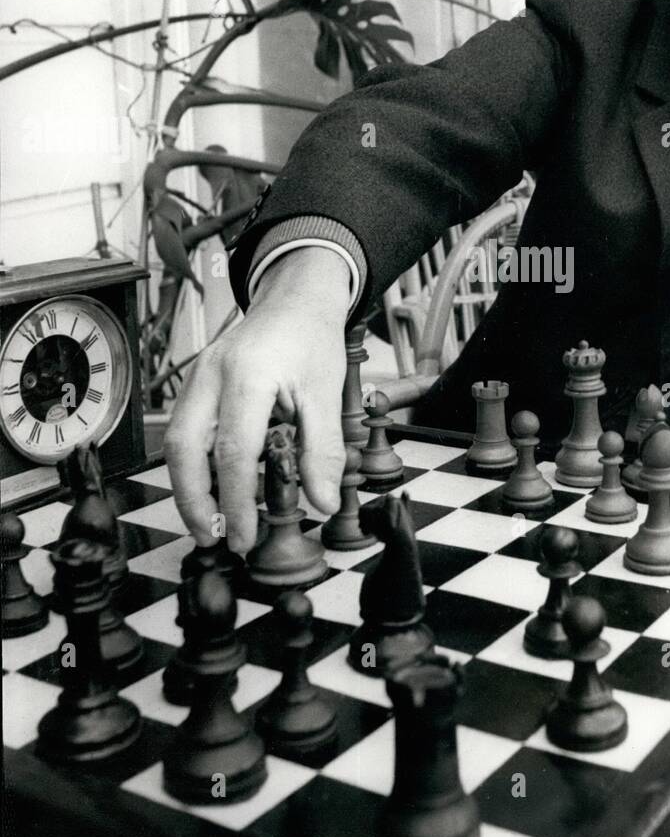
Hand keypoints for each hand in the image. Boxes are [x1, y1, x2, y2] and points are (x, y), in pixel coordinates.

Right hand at [165, 247, 352, 552]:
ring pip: (174, 440)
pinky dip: (190, 464)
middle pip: (184, 448)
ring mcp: (197, 376)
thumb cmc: (311, 340)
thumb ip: (322, 451)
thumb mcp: (327, 394)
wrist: (296, 298)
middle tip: (213, 538)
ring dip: (186, 486)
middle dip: (192, 500)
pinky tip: (209, 488)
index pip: (233, 451)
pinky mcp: (195, 382)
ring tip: (207, 522)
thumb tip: (321, 503)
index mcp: (249, 375)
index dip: (235, 501)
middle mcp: (212, 374)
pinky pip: (181, 428)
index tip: (244, 535)